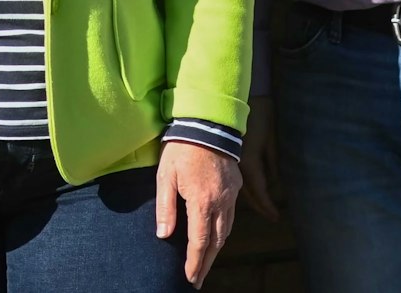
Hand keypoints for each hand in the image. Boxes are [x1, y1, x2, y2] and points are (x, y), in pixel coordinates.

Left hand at [156, 140, 242, 288]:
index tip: (191, 278)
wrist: (207, 123)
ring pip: (227, 230)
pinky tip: (217, 234)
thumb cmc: (181, 149)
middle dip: (207, 262)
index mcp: (202, 202)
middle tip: (198, 278)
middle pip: (217, 242)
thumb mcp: (165, 177)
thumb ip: (165, 208)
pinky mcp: (236, 185)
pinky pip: (232, 215)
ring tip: (206, 261)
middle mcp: (221, 202)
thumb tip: (164, 235)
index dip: (195, 262)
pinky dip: (224, 230)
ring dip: (217, 248)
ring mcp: (231, 194)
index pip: (199, 242)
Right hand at [239, 95, 280, 220]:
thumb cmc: (259, 116)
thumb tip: (275, 182)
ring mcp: (229, 165)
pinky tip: (245, 192)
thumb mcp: (270, 140)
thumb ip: (272, 163)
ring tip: (262, 207)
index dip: (268, 207)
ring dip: (250, 199)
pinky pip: (234, 180)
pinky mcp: (226, 159)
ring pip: (239, 189)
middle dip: (260, 207)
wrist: (232, 101)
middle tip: (272, 216)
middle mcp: (236, 169)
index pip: (260, 193)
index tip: (276, 218)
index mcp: (249, 164)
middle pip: (248, 195)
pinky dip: (242, 189)